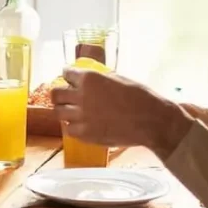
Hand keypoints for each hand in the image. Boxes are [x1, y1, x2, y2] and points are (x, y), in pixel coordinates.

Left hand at [50, 68, 191, 157]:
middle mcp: (80, 96)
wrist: (151, 121)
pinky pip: (69, 129)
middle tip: (66, 96)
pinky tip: (81, 124)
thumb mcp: (118, 78)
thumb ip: (100, 78)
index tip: (69, 78)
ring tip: (72, 111)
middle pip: (55, 94)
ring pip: (58, 112)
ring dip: (64, 110)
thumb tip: (91, 79)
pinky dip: (73, 126)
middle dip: (60, 93)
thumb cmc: (140, 97)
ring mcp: (81, 116)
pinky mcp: (84, 134)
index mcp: (89, 78)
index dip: (68, 75)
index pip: (66, 73)